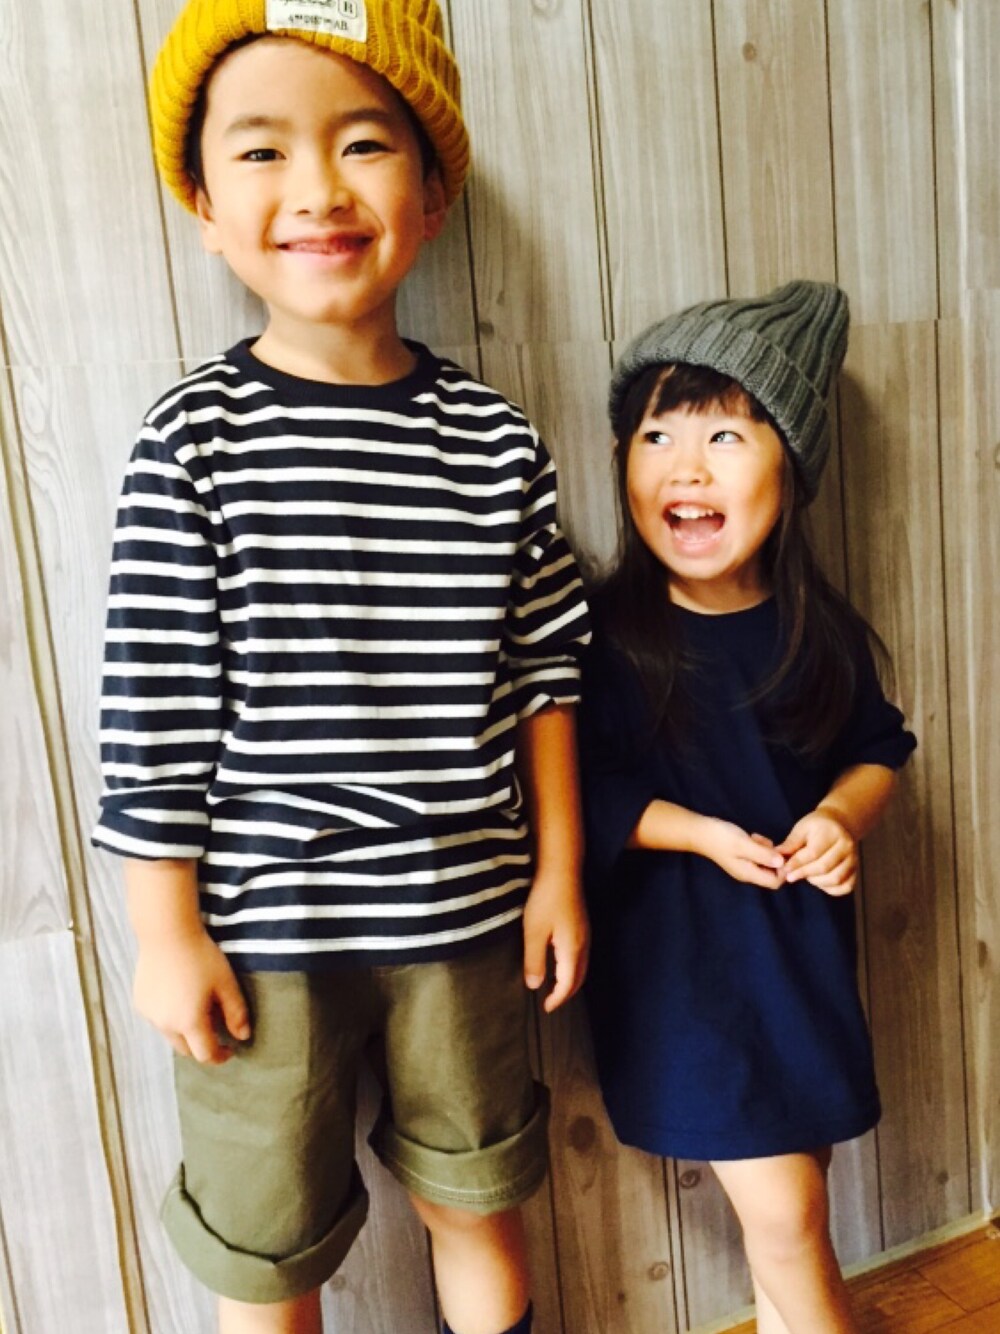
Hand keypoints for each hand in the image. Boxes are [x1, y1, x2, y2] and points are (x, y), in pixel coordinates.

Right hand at [133, 930, 250, 1063]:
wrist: (167, 933)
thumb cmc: (201, 956)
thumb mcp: (226, 983)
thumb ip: (236, 1013)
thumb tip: (243, 1036)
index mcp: (189, 1023)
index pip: (205, 1054)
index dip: (221, 1056)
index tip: (231, 1049)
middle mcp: (166, 1025)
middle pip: (186, 1049)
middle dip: (202, 1046)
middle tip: (216, 1030)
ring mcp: (149, 1016)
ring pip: (170, 1035)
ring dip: (185, 1032)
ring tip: (197, 1010)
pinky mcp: (140, 1004)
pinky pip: (158, 1020)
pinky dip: (170, 1018)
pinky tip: (178, 997)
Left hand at [522, 874, 589, 1012]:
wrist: (562, 870)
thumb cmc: (546, 900)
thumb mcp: (534, 932)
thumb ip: (535, 961)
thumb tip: (535, 986)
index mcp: (572, 950)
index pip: (568, 984)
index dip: (558, 999)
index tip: (545, 1008)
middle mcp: (584, 945)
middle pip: (579, 978)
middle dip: (567, 993)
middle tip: (552, 1001)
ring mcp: (585, 934)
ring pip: (582, 966)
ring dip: (571, 980)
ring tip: (555, 986)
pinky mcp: (581, 925)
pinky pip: (581, 955)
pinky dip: (572, 967)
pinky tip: (559, 962)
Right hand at [698, 818, 786, 889]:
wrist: (699, 832)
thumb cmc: (721, 838)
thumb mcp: (743, 844)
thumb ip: (763, 854)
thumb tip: (782, 862)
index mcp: (749, 874)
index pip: (775, 882)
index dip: (783, 870)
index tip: (781, 853)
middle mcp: (748, 873)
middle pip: (772, 872)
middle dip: (775, 858)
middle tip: (766, 843)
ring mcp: (744, 865)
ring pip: (766, 862)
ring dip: (766, 850)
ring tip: (755, 838)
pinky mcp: (742, 856)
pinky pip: (758, 855)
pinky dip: (759, 846)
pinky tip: (752, 836)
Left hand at [776, 809, 857, 894]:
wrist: (839, 824)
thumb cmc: (817, 827)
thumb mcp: (801, 828)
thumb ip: (791, 843)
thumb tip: (777, 856)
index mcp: (832, 833)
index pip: (814, 853)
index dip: (797, 863)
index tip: (785, 869)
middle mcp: (847, 846)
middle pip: (824, 867)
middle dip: (804, 874)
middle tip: (790, 876)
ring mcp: (854, 860)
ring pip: (835, 879)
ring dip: (816, 882)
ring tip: (805, 875)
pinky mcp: (856, 871)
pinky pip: (844, 887)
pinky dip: (830, 889)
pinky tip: (818, 881)